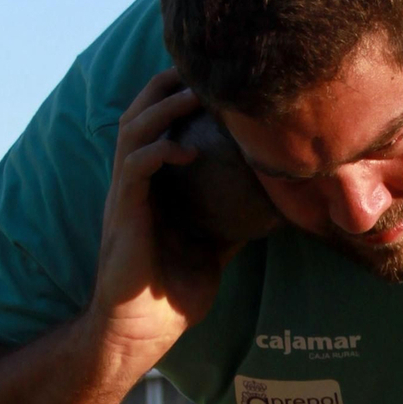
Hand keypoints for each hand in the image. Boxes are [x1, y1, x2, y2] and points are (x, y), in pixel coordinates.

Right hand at [89, 69, 237, 359]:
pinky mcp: (124, 212)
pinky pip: (135, 167)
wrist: (140, 332)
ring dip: (164, 107)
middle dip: (168, 85)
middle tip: (204, 71)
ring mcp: (126, 195)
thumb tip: (278, 208)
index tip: (216, 81)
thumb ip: (234, 222)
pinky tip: (186, 150)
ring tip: (195, 95)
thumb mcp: (214, 251)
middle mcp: (134, 182)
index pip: (159, 124)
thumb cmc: (172, 295)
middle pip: (141, 112)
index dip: (179, 96)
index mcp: (152, 185)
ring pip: (134, 129)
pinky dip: (160, 150)